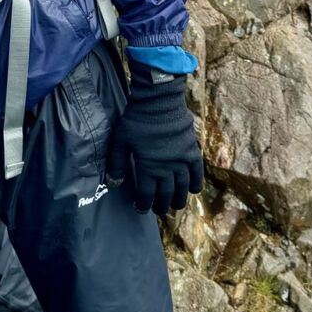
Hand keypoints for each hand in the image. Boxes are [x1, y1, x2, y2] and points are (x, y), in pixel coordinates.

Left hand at [107, 62, 202, 214]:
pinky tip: (193, 190)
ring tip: (175, 205)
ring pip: (182, 187)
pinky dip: (195, 182)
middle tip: (159, 210)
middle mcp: (166, 168)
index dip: (144, 205)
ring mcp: (181, 160)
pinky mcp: (192, 150)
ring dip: (179, 198)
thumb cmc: (137, 120)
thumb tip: (114, 183)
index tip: (141, 209)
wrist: (159, 101)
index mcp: (147, 167)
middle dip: (161, 205)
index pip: (147, 194)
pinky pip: (197, 172)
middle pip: (165, 194)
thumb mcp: (120, 141)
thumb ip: (117, 164)